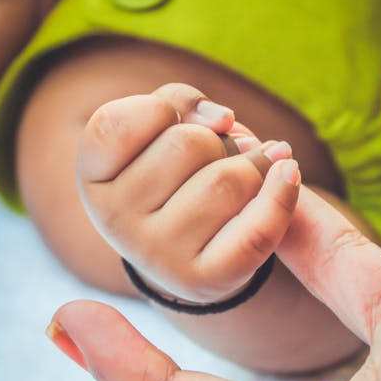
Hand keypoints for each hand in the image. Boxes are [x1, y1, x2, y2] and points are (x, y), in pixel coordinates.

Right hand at [77, 83, 298, 302]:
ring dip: (252, 165)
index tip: (172, 122)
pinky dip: (282, 193)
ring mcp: (156, 256)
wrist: (190, 246)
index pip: (115, 123)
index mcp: (93, 180)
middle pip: (189, 144)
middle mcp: (114, 222)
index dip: (159, 110)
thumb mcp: (159, 127)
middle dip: (217, 139)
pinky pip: (258, 228)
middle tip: (216, 157)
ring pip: (229, 179)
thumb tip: (225, 121)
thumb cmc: (174, 173)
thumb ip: (179, 100)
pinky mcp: (204, 280)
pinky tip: (287, 173)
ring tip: (246, 174)